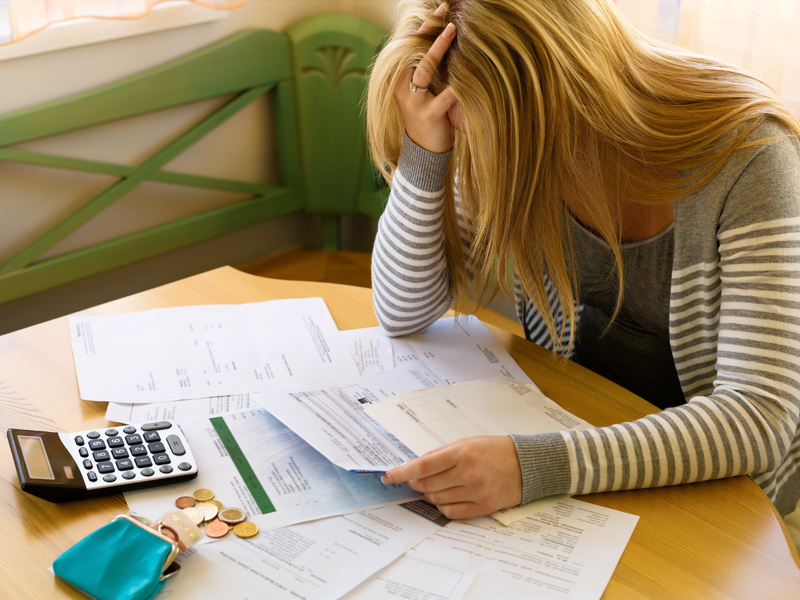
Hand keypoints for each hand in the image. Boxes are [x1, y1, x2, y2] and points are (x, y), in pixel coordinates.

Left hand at [382, 436, 522, 518]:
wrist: (527, 464)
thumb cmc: (495, 450)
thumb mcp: (467, 442)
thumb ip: (440, 454)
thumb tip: (415, 466)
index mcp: (462, 453)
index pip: (423, 466)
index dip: (402, 473)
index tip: (389, 476)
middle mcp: (468, 473)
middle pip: (427, 485)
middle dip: (415, 483)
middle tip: (415, 479)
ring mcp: (476, 491)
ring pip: (437, 500)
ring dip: (430, 494)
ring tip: (437, 485)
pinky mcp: (483, 506)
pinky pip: (451, 512)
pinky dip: (442, 506)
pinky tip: (446, 497)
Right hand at [394, 4, 457, 153]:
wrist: (424, 151)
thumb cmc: (428, 115)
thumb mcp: (423, 91)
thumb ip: (427, 70)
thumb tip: (442, 40)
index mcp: (399, 80)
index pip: (407, 45)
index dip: (422, 25)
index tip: (439, 8)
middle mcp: (402, 88)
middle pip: (412, 51)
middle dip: (428, 29)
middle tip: (445, 11)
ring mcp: (414, 102)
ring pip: (424, 69)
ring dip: (438, 48)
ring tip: (452, 30)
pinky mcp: (428, 115)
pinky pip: (444, 95)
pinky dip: (457, 83)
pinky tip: (469, 71)